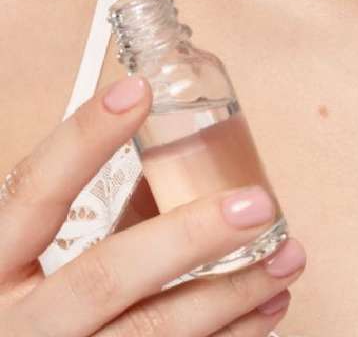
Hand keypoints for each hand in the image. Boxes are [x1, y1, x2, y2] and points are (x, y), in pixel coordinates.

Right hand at [0, 75, 305, 334]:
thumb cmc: (33, 315)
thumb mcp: (31, 264)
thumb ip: (92, 218)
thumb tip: (171, 157)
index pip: (35, 192)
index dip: (84, 139)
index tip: (138, 91)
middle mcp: (26, 324)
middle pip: (107, 276)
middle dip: (190, 238)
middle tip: (256, 204)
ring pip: (153, 333)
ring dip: (232, 293)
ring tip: (285, 257)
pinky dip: (231, 336)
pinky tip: (266, 306)